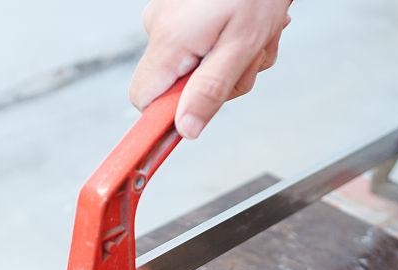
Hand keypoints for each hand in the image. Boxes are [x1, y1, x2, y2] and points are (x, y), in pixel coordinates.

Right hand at [129, 0, 291, 138]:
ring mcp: (170, 17)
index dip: (168, 115)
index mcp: (169, 40)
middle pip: (178, 86)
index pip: (144, 100)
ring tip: (253, 35)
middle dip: (218, 83)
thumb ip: (210, 91)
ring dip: (233, 62)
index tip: (192, 121)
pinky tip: (246, 26)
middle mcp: (160, 27)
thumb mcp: (241, 47)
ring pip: (198, 67)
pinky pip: (204, 46)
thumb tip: (185, 128)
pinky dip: (231, 44)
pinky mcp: (182, 12)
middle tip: (247, 59)